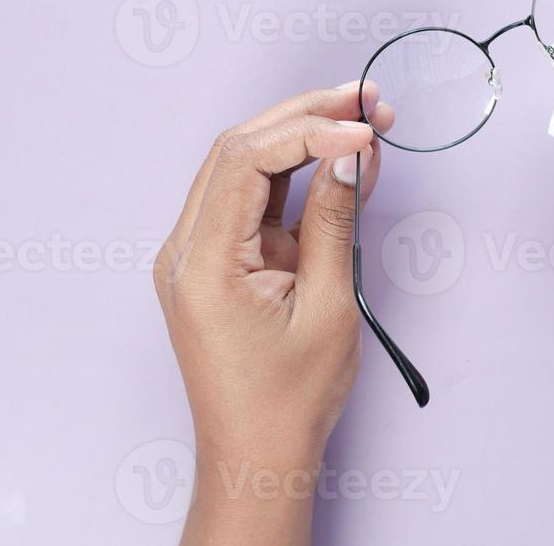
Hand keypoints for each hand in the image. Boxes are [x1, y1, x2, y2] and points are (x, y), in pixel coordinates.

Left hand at [153, 83, 391, 543]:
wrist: (257, 452)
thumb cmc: (288, 398)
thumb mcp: (328, 305)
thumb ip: (337, 220)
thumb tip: (352, 153)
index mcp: (201, 264)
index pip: (247, 162)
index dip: (311, 132)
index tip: (367, 129)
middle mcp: (185, 249)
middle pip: (239, 149)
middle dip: (306, 116)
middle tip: (368, 101)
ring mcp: (195, 252)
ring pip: (243, 164)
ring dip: (301, 135)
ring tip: (361, 118)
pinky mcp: (215, 258)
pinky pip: (251, 196)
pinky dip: (294, 171)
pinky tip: (339, 157)